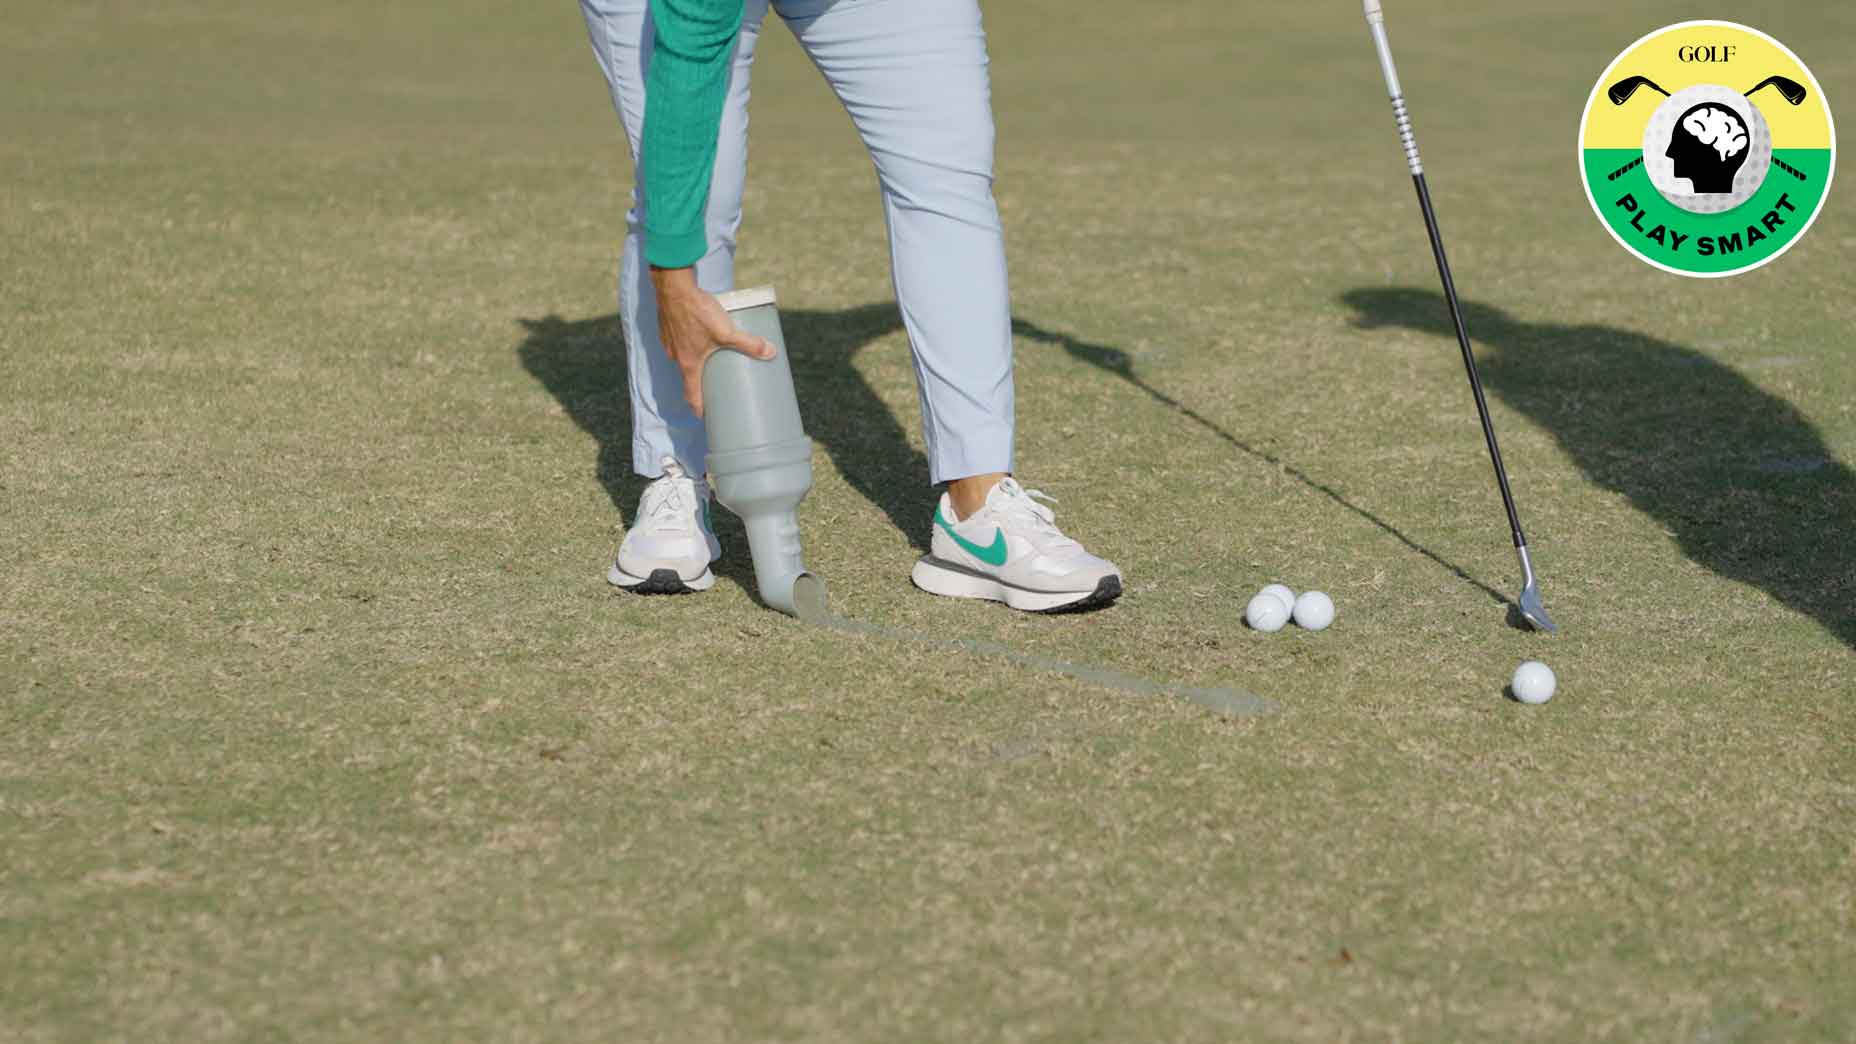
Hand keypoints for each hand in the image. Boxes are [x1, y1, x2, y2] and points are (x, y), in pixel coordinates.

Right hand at [649, 266, 776, 416]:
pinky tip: (697, 336)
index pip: (692, 395)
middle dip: (700, 384)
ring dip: (693, 362)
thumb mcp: (727, 331)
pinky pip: (677, 342)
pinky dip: (687, 344)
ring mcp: (669, 342)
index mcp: (689, 364)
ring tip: (708, 360)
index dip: (699, 408)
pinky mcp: (667, 328)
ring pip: (682, 358)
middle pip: (688, 377)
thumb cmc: (698, 311)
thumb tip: (771, 352)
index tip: (705, 416)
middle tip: (713, 387)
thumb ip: (749, 343)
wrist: (673, 286)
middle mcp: (675, 357)